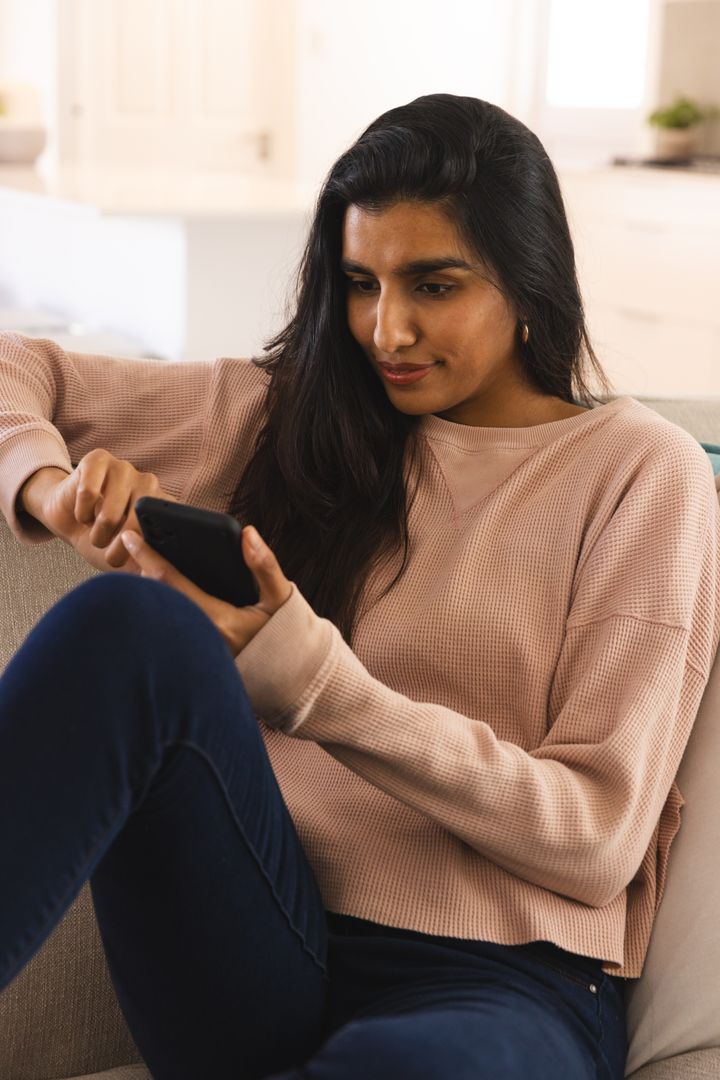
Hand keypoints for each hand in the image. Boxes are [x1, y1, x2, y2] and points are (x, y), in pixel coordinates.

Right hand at [20, 450, 175, 572]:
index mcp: (161, 505)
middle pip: (139, 520)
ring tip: (96, 537)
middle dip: (121, 547)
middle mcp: (148, 483)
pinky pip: (88, 493)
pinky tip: (82, 515)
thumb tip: (159, 574)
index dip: (149, 547)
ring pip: (111, 512)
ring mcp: (124, 468)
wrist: (68, 517)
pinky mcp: (98, 459)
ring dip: (99, 534)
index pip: (166, 525)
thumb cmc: (103, 538)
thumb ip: (146, 562)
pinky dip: (81, 513)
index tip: (135, 561)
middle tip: (111, 556)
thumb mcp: (127, 557)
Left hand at [120, 523, 292, 655]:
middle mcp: (198, 637)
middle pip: (155, 597)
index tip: (129, 535)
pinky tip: (163, 595)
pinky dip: (160, 606)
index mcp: (218, 619)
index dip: (146, 555)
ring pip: (157, 613)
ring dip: (149, 589)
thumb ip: (265, 565)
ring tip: (150, 567)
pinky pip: (164, 627)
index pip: (170, 581)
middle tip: (138, 547)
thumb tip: (247, 533)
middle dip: (142, 570)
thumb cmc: (283, 635)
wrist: (286, 677)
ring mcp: (191, 650)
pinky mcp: (189, 657)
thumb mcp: (281, 598)